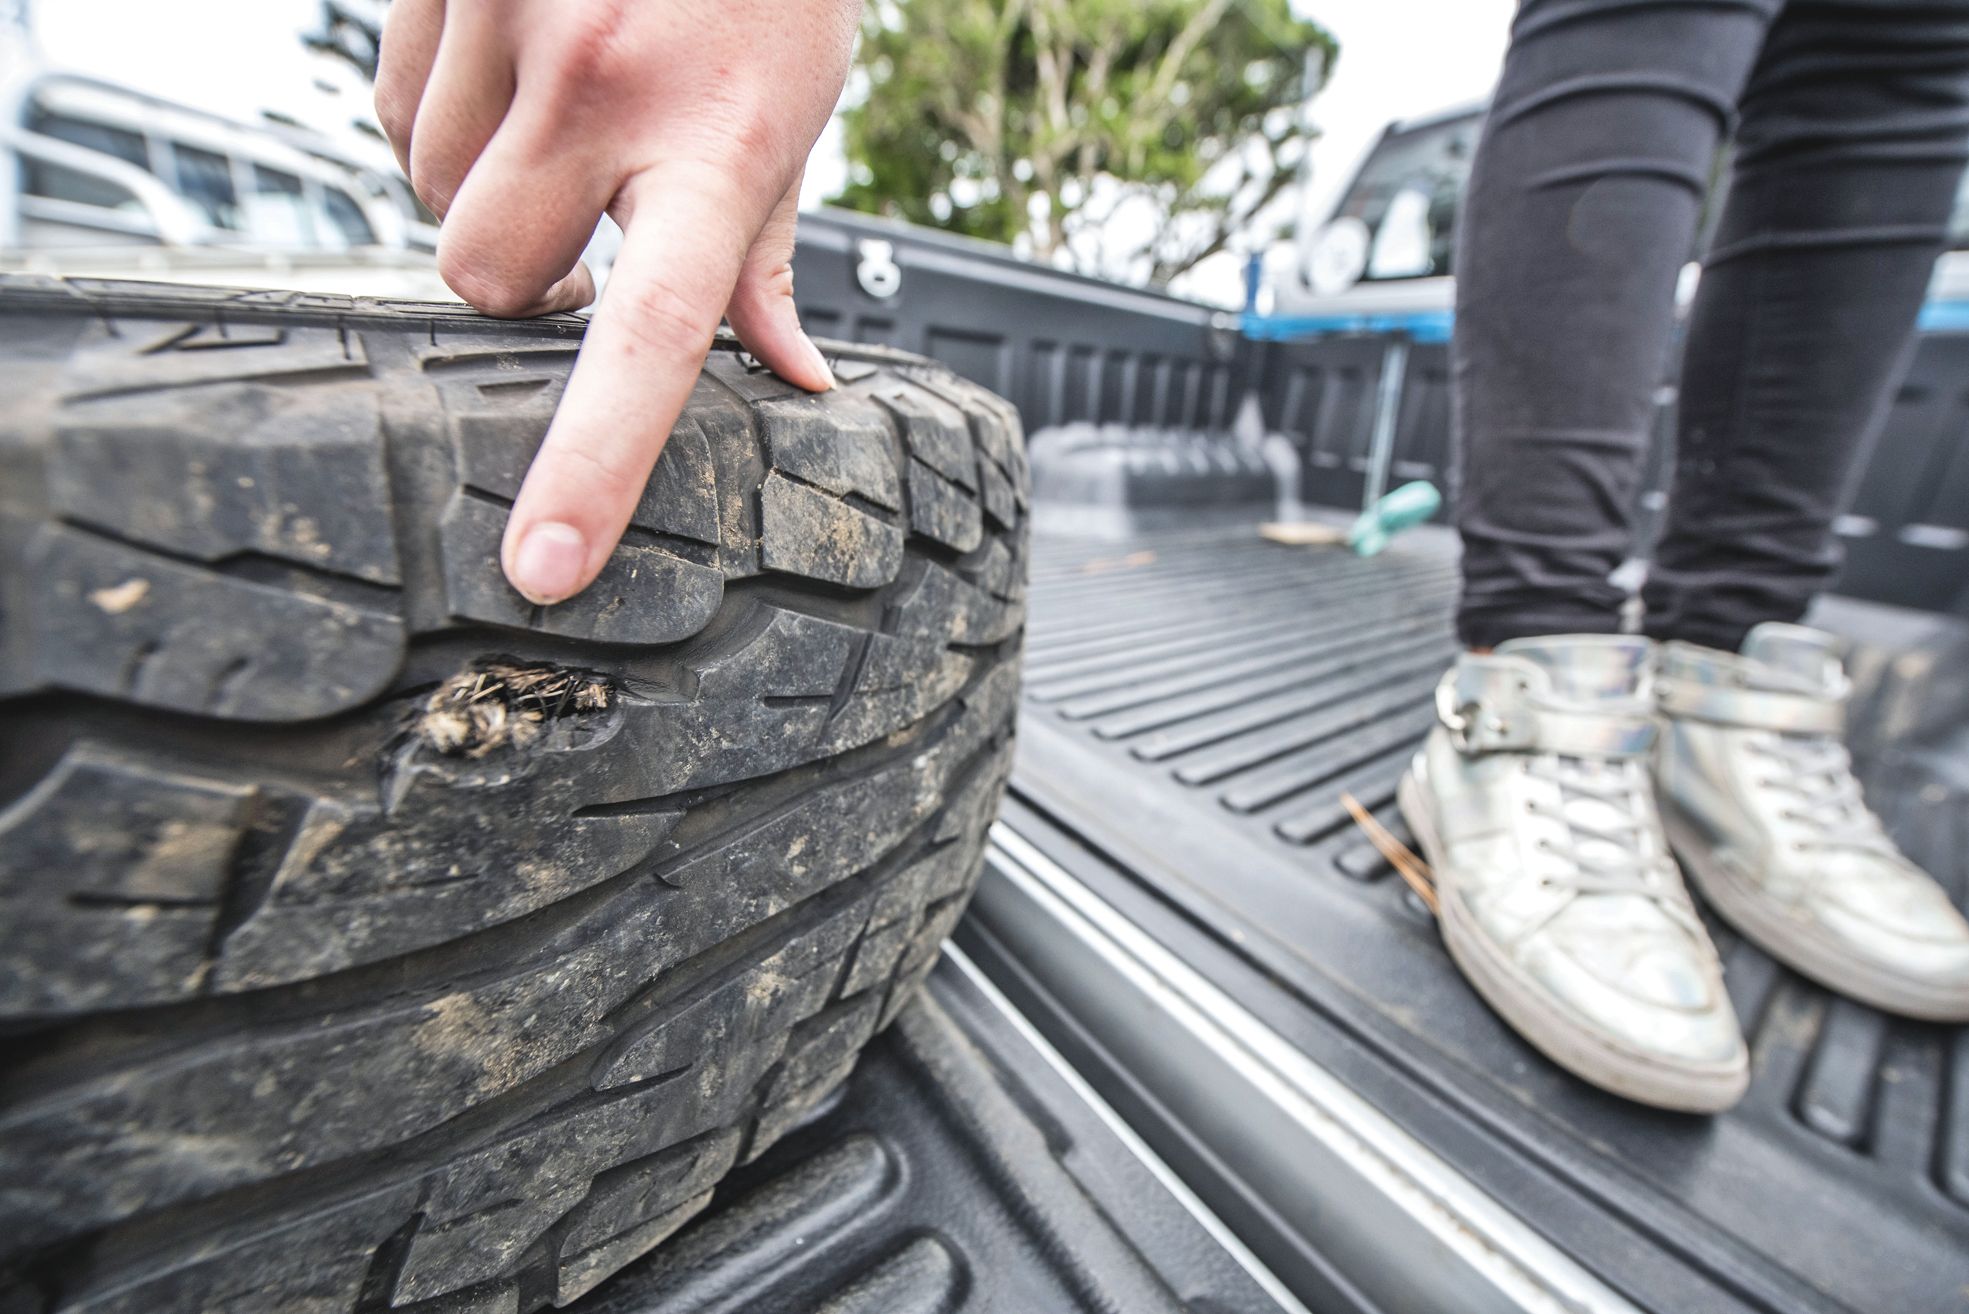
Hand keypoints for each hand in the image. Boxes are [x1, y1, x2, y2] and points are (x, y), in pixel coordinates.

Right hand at [376, 0, 859, 603]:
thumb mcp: (795, 112)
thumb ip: (768, 254)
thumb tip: (791, 377)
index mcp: (710, 142)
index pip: (647, 336)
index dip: (593, 461)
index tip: (544, 562)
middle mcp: (600, 83)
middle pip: (485, 276)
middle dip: (520, 287)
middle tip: (582, 245)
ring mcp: (506, 15)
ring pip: (429, 190)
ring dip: (482, 191)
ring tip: (560, 128)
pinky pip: (393, 105)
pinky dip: (441, 118)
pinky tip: (511, 78)